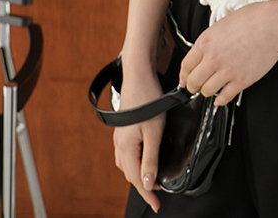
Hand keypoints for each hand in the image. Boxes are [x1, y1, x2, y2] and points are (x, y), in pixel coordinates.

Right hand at [113, 71, 164, 212]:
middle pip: (130, 173)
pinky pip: (126, 152)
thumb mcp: (154, 131)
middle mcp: (119, 143)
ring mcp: (119, 135)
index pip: (136, 179)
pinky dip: (134, 161)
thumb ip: (151, 158)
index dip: (148, 194)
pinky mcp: (123, 127)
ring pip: (127, 163)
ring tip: (152, 179)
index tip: (157, 206)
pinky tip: (142, 158)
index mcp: (126, 146)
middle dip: (143, 185)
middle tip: (158, 193)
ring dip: (138, 173)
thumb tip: (148, 184)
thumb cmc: (148, 99)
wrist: (138, 74)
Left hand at [179, 1, 277, 104]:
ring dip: (207, 92)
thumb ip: (211, 40)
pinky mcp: (241, 81)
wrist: (271, 25)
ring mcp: (227, 71)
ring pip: (207, 92)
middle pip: (193, 82)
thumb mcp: (222, 23)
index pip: (186, 66)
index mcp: (206, 42)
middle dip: (192, 86)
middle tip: (194, 87)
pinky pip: (225, 97)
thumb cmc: (251, 19)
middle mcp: (213, 58)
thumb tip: (205, 50)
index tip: (184, 79)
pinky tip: (221, 97)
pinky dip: (221, 100)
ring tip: (210, 88)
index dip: (183, 75)